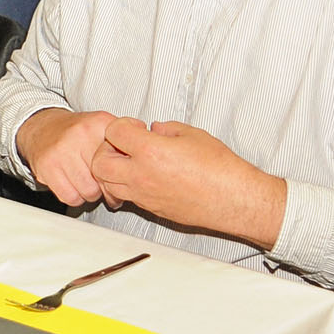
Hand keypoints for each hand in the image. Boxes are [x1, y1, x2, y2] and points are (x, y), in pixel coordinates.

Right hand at [14, 108, 124, 207]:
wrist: (43, 128)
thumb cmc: (78, 133)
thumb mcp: (104, 127)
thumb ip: (127, 139)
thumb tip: (146, 164)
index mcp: (99, 123)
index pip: (121, 160)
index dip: (123, 173)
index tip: (121, 176)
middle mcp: (80, 134)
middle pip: (106, 178)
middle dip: (107, 186)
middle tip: (102, 181)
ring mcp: (61, 150)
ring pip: (89, 192)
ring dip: (91, 193)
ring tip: (87, 182)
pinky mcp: (46, 166)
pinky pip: (70, 197)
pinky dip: (74, 197)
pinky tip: (74, 185)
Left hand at [89, 120, 285, 245]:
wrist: (234, 200)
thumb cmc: (220, 168)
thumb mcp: (192, 134)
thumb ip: (166, 129)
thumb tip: (153, 129)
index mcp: (150, 151)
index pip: (113, 132)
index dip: (123, 125)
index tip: (136, 127)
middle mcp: (141, 175)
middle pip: (98, 162)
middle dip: (106, 150)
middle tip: (125, 145)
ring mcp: (144, 195)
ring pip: (107, 184)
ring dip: (113, 170)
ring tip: (132, 162)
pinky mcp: (151, 209)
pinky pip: (126, 196)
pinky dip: (126, 185)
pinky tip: (145, 177)